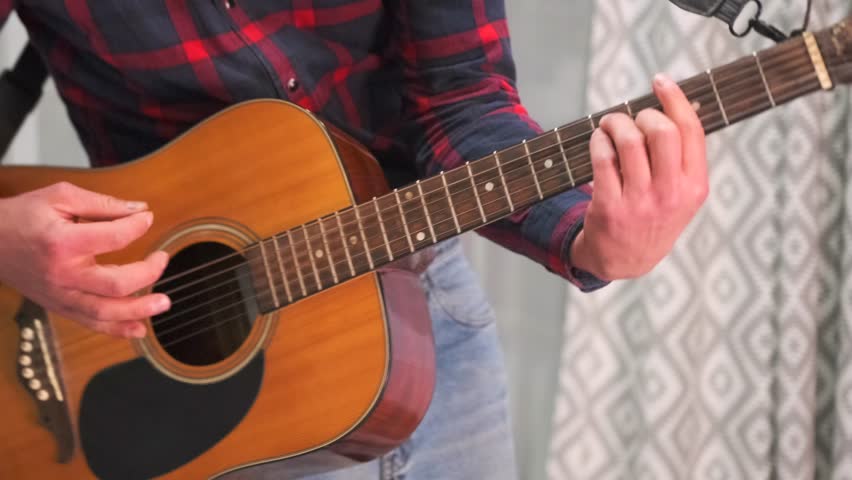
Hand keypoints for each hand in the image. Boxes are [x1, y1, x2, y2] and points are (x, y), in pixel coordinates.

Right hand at [0, 182, 170, 337]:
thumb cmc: (22, 217)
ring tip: (163, 302)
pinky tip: (140, 328)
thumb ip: (102, 203)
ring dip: (139, 310)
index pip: (114, 237)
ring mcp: (60, 295)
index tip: (146, 218)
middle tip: (163, 258)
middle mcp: (63, 274)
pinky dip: (117, 329)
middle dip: (148, 274)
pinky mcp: (59, 306)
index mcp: (62, 242)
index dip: (137, 226)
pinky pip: (91, 323)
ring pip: (106, 312)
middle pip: (116, 284)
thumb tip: (140, 209)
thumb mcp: (59, 196)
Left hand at [570, 74, 708, 279]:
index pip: (691, 130)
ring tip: (609, 125)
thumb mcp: (682, 194)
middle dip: (642, 113)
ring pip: (629, 141)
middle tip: (631, 118)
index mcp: (694, 186)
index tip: (660, 81)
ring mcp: (639, 202)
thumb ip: (683, 157)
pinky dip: (598, 140)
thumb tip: (677, 104)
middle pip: (661, 131)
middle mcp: (670, 194)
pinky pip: (603, 159)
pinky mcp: (610, 207)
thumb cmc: (655, 216)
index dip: (675, 98)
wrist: (627, 260)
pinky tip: (598, 140)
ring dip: (615, 123)